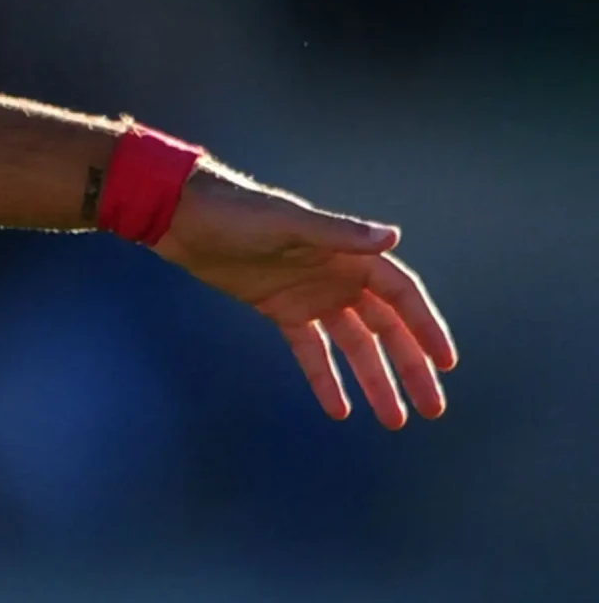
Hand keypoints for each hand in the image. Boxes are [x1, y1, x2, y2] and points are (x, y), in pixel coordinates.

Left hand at [153, 166, 458, 427]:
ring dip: (375, 381)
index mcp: (348, 255)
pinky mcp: (280, 308)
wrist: (186, 217)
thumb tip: (392, 235)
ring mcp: (310, 294)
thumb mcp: (289, 223)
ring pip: (353, 345)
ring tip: (395, 421)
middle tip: (432, 410)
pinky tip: (339, 411)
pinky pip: (310, 350)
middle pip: (386, 328)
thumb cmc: (239, 212)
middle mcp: (337, 276)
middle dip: (410, 367)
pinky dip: (325, 378)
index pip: (401, 297)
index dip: (426, 329)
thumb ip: (339, 233)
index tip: (446, 365)